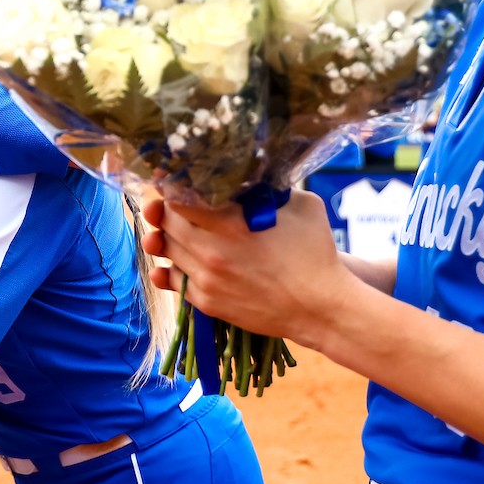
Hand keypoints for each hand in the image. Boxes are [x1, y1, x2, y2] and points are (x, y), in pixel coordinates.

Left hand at [141, 190, 358, 348]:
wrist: (321, 308)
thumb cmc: (316, 253)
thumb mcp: (302, 205)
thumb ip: (271, 188)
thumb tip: (254, 175)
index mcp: (230, 222)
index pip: (179, 198)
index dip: (172, 186)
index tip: (171, 180)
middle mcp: (211, 250)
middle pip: (167, 222)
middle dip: (163, 210)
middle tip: (164, 202)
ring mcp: (207, 279)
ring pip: (167, 251)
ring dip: (164, 238)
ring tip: (165, 230)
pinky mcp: (208, 302)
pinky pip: (174, 281)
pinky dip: (167, 270)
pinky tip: (166, 263)